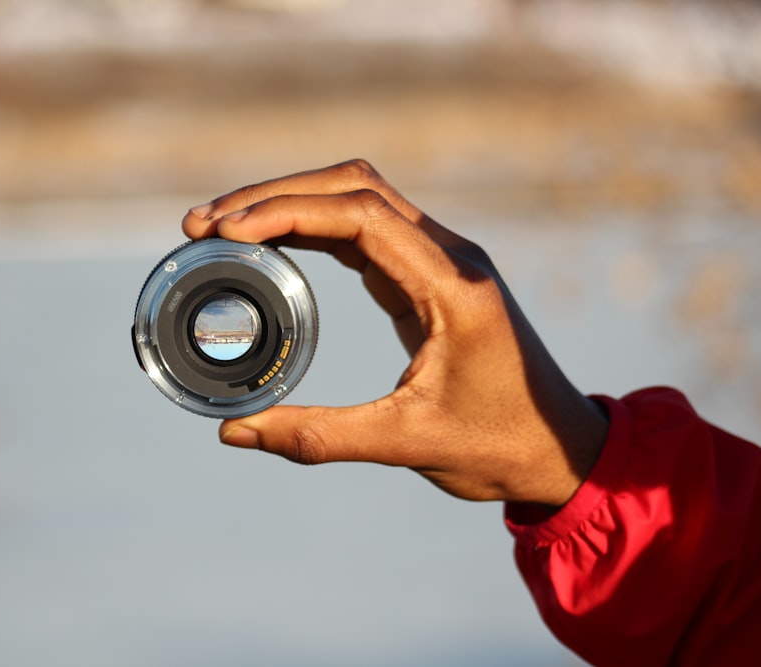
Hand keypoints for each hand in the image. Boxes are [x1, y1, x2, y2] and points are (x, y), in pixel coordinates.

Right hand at [182, 160, 606, 506]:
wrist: (557, 446)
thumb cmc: (494, 445)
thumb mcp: (405, 444)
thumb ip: (318, 436)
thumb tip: (234, 432)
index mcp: (452, 286)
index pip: (361, 216)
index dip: (287, 211)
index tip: (226, 231)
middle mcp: (450, 255)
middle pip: (353, 187)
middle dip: (272, 196)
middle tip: (203, 224)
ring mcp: (442, 258)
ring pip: (357, 198)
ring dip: (289, 202)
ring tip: (221, 226)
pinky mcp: (429, 274)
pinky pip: (365, 227)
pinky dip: (312, 225)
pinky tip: (269, 241)